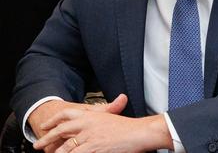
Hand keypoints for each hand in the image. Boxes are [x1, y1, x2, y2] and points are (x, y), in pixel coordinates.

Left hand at [33, 94, 172, 152]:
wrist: (139, 132)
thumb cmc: (128, 127)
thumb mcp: (112, 116)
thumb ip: (103, 112)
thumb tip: (99, 109)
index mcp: (90, 114)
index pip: (66, 114)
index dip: (53, 120)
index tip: (46, 125)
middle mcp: (86, 124)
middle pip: (60, 130)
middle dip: (47, 138)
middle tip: (38, 144)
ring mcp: (88, 136)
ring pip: (65, 146)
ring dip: (56, 152)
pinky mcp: (92, 147)